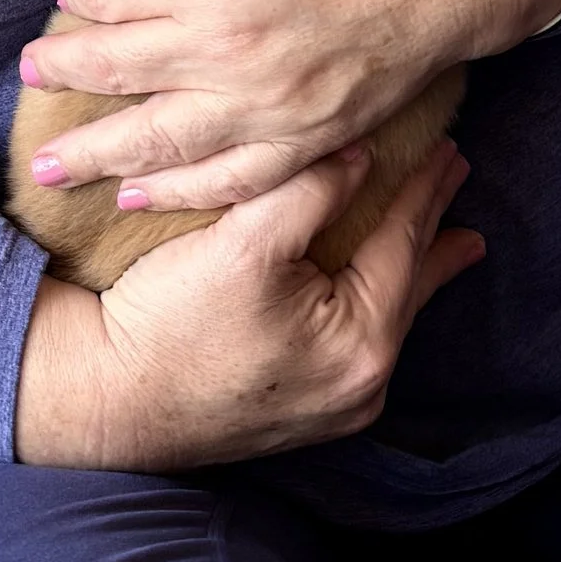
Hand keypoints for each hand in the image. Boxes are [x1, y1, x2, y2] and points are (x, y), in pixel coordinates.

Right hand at [12, 138, 480, 470]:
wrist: (101, 397)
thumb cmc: (170, 321)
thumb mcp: (245, 243)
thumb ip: (311, 191)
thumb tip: (359, 154)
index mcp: (360, 344)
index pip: (403, 246)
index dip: (423, 191)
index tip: (449, 147)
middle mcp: (360, 386)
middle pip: (404, 287)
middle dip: (433, 232)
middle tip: (459, 181)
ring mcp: (331, 409)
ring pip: (383, 317)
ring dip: (406, 271)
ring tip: (448, 244)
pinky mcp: (297, 414)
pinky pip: (353, 343)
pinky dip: (370, 304)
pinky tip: (370, 295)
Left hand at [18, 0, 560, 211]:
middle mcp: (223, 45)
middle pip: (114, 69)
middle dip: (63, 71)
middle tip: (30, 74)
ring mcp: (267, 100)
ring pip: (156, 141)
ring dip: (96, 153)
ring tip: (50, 166)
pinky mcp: (309, 133)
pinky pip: (230, 178)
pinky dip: (178, 193)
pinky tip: (139, 196)